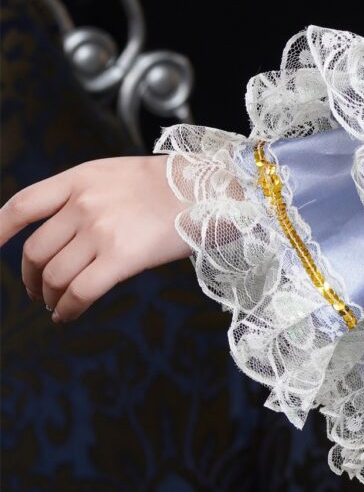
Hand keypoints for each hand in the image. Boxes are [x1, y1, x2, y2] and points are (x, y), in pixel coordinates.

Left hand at [0, 154, 191, 323]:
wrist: (213, 189)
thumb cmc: (171, 186)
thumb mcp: (116, 176)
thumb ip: (83, 196)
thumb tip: (58, 234)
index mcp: (80, 179)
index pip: (23, 205)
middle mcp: (84, 203)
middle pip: (35, 250)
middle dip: (30, 277)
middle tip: (37, 291)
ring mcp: (101, 230)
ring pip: (54, 275)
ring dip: (49, 297)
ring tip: (55, 305)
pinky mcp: (121, 258)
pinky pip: (80, 292)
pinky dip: (67, 309)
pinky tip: (67, 316)